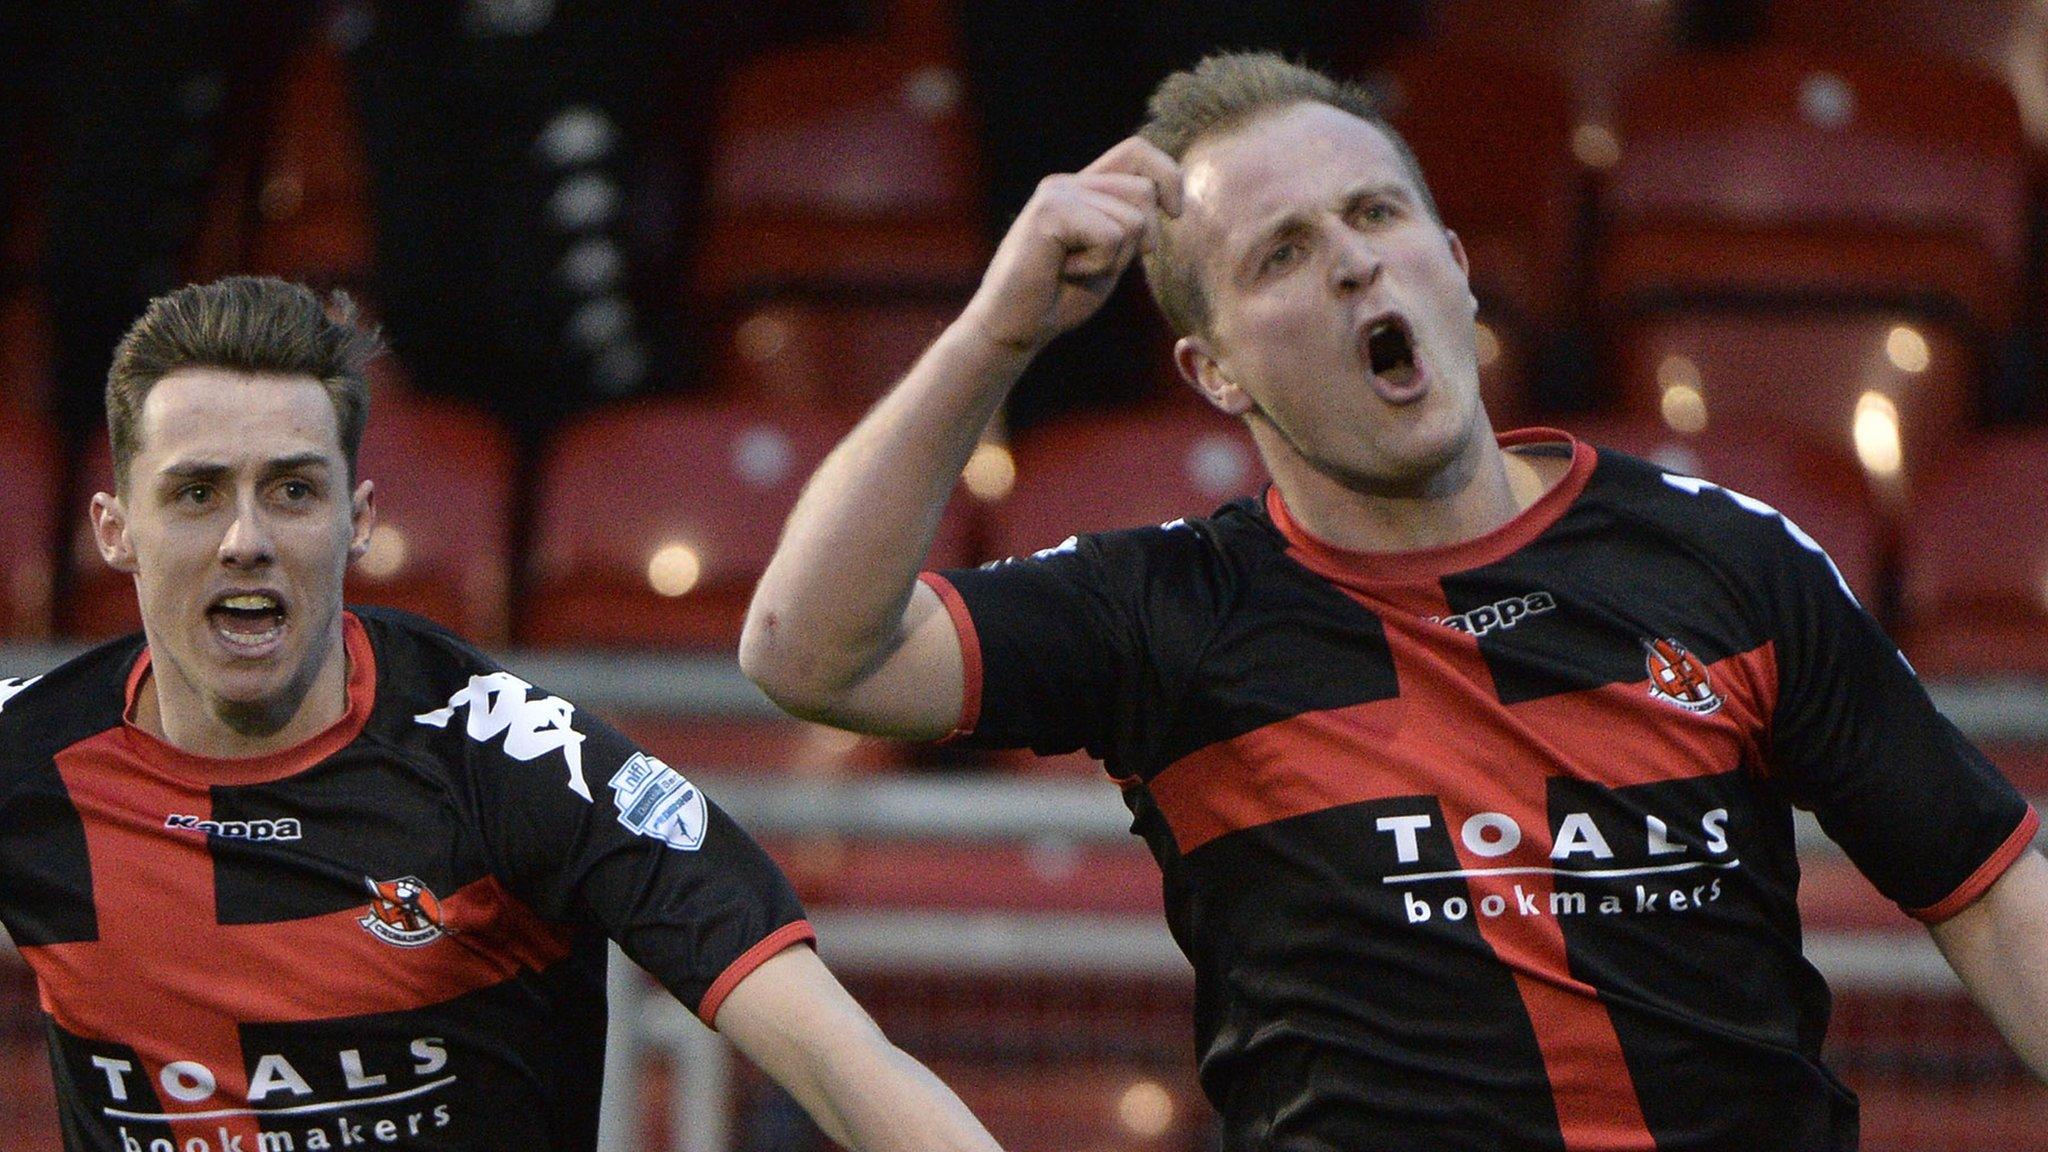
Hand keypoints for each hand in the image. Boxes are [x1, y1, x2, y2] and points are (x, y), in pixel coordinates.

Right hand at [959, 135, 1182, 354]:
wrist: (1013, 328)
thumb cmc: (1060, 298)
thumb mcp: (1110, 257)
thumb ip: (1132, 226)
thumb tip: (1169, 202)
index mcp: (1082, 188)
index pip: (1138, 152)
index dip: (1168, 175)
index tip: (1174, 214)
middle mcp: (1068, 182)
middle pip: (1144, 190)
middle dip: (1142, 237)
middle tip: (1100, 264)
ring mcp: (1057, 193)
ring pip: (1132, 218)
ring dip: (1115, 258)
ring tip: (1075, 269)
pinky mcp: (1048, 212)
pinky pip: (1110, 236)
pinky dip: (1097, 265)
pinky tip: (1064, 272)